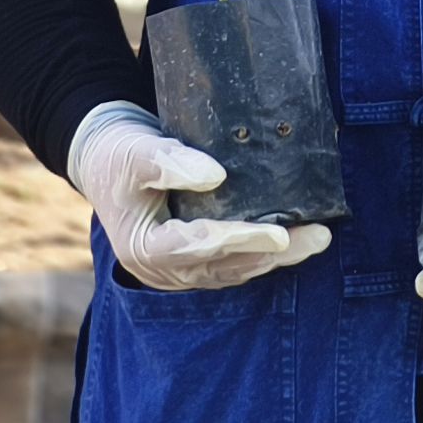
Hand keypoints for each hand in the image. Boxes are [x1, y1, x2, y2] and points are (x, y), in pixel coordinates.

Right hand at [68, 101, 331, 291]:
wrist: (104, 161)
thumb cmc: (118, 154)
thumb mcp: (135, 151)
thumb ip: (169, 163)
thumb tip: (216, 176)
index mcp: (144, 248)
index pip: (197, 246)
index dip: (240, 240)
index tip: (279, 234)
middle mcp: (162, 270)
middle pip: (225, 266)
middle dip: (274, 253)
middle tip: (318, 237)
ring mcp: (178, 271)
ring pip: (234, 271)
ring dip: (276, 258)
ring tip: (318, 238)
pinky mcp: (192, 262)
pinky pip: (233, 266)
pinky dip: (262, 254)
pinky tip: (293, 240)